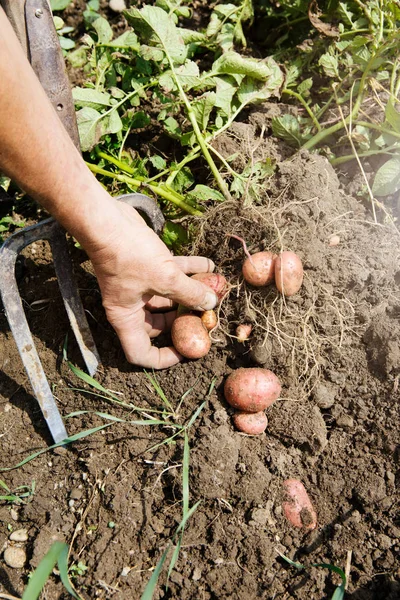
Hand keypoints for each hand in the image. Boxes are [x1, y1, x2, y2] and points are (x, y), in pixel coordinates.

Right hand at [86, 203, 216, 368]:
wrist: (107, 220)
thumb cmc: (128, 254)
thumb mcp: (165, 278)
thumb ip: (190, 293)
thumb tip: (211, 304)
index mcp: (127, 318)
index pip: (140, 353)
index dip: (164, 358)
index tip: (186, 351)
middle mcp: (131, 305)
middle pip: (159, 326)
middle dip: (185, 321)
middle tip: (208, 317)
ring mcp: (138, 286)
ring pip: (168, 298)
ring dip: (191, 293)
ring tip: (215, 289)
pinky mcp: (146, 266)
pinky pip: (171, 274)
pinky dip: (189, 271)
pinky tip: (210, 264)